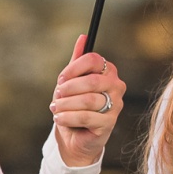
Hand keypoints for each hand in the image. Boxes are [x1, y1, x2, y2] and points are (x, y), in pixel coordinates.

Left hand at [51, 38, 126, 168]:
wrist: (74, 135)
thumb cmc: (74, 106)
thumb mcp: (72, 81)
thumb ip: (77, 61)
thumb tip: (83, 37)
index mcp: (108, 72)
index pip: (94, 59)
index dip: (74, 68)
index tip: (61, 79)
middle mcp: (116, 86)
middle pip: (91, 80)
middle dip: (68, 88)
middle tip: (57, 96)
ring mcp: (116, 105)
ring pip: (88, 100)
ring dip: (66, 104)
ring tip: (56, 109)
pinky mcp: (109, 123)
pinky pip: (86, 116)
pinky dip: (68, 117)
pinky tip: (59, 118)